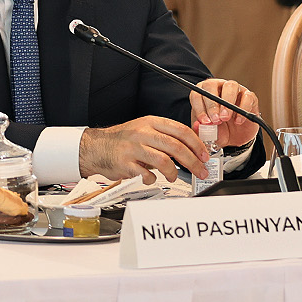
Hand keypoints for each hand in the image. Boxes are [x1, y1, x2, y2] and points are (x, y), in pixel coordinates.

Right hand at [80, 116, 208, 182]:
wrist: (97, 147)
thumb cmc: (124, 140)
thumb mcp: (144, 129)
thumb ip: (165, 136)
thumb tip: (191, 148)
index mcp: (151, 122)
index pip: (180, 130)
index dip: (196, 144)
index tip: (204, 155)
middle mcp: (143, 133)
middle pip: (176, 147)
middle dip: (193, 162)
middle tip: (200, 171)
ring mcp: (133, 148)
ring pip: (164, 160)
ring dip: (174, 173)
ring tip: (174, 176)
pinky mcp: (125, 163)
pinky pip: (146, 174)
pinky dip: (153, 179)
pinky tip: (152, 178)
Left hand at [190, 79, 260, 149]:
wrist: (236, 137)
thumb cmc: (219, 131)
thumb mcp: (208, 134)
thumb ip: (202, 130)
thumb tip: (197, 125)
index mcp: (203, 94)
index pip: (197, 93)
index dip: (199, 106)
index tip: (204, 121)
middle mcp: (218, 87)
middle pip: (211, 85)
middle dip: (212, 104)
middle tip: (215, 120)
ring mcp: (235, 90)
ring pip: (230, 85)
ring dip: (227, 102)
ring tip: (225, 118)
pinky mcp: (250, 97)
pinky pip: (247, 97)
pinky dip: (243, 108)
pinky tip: (238, 121)